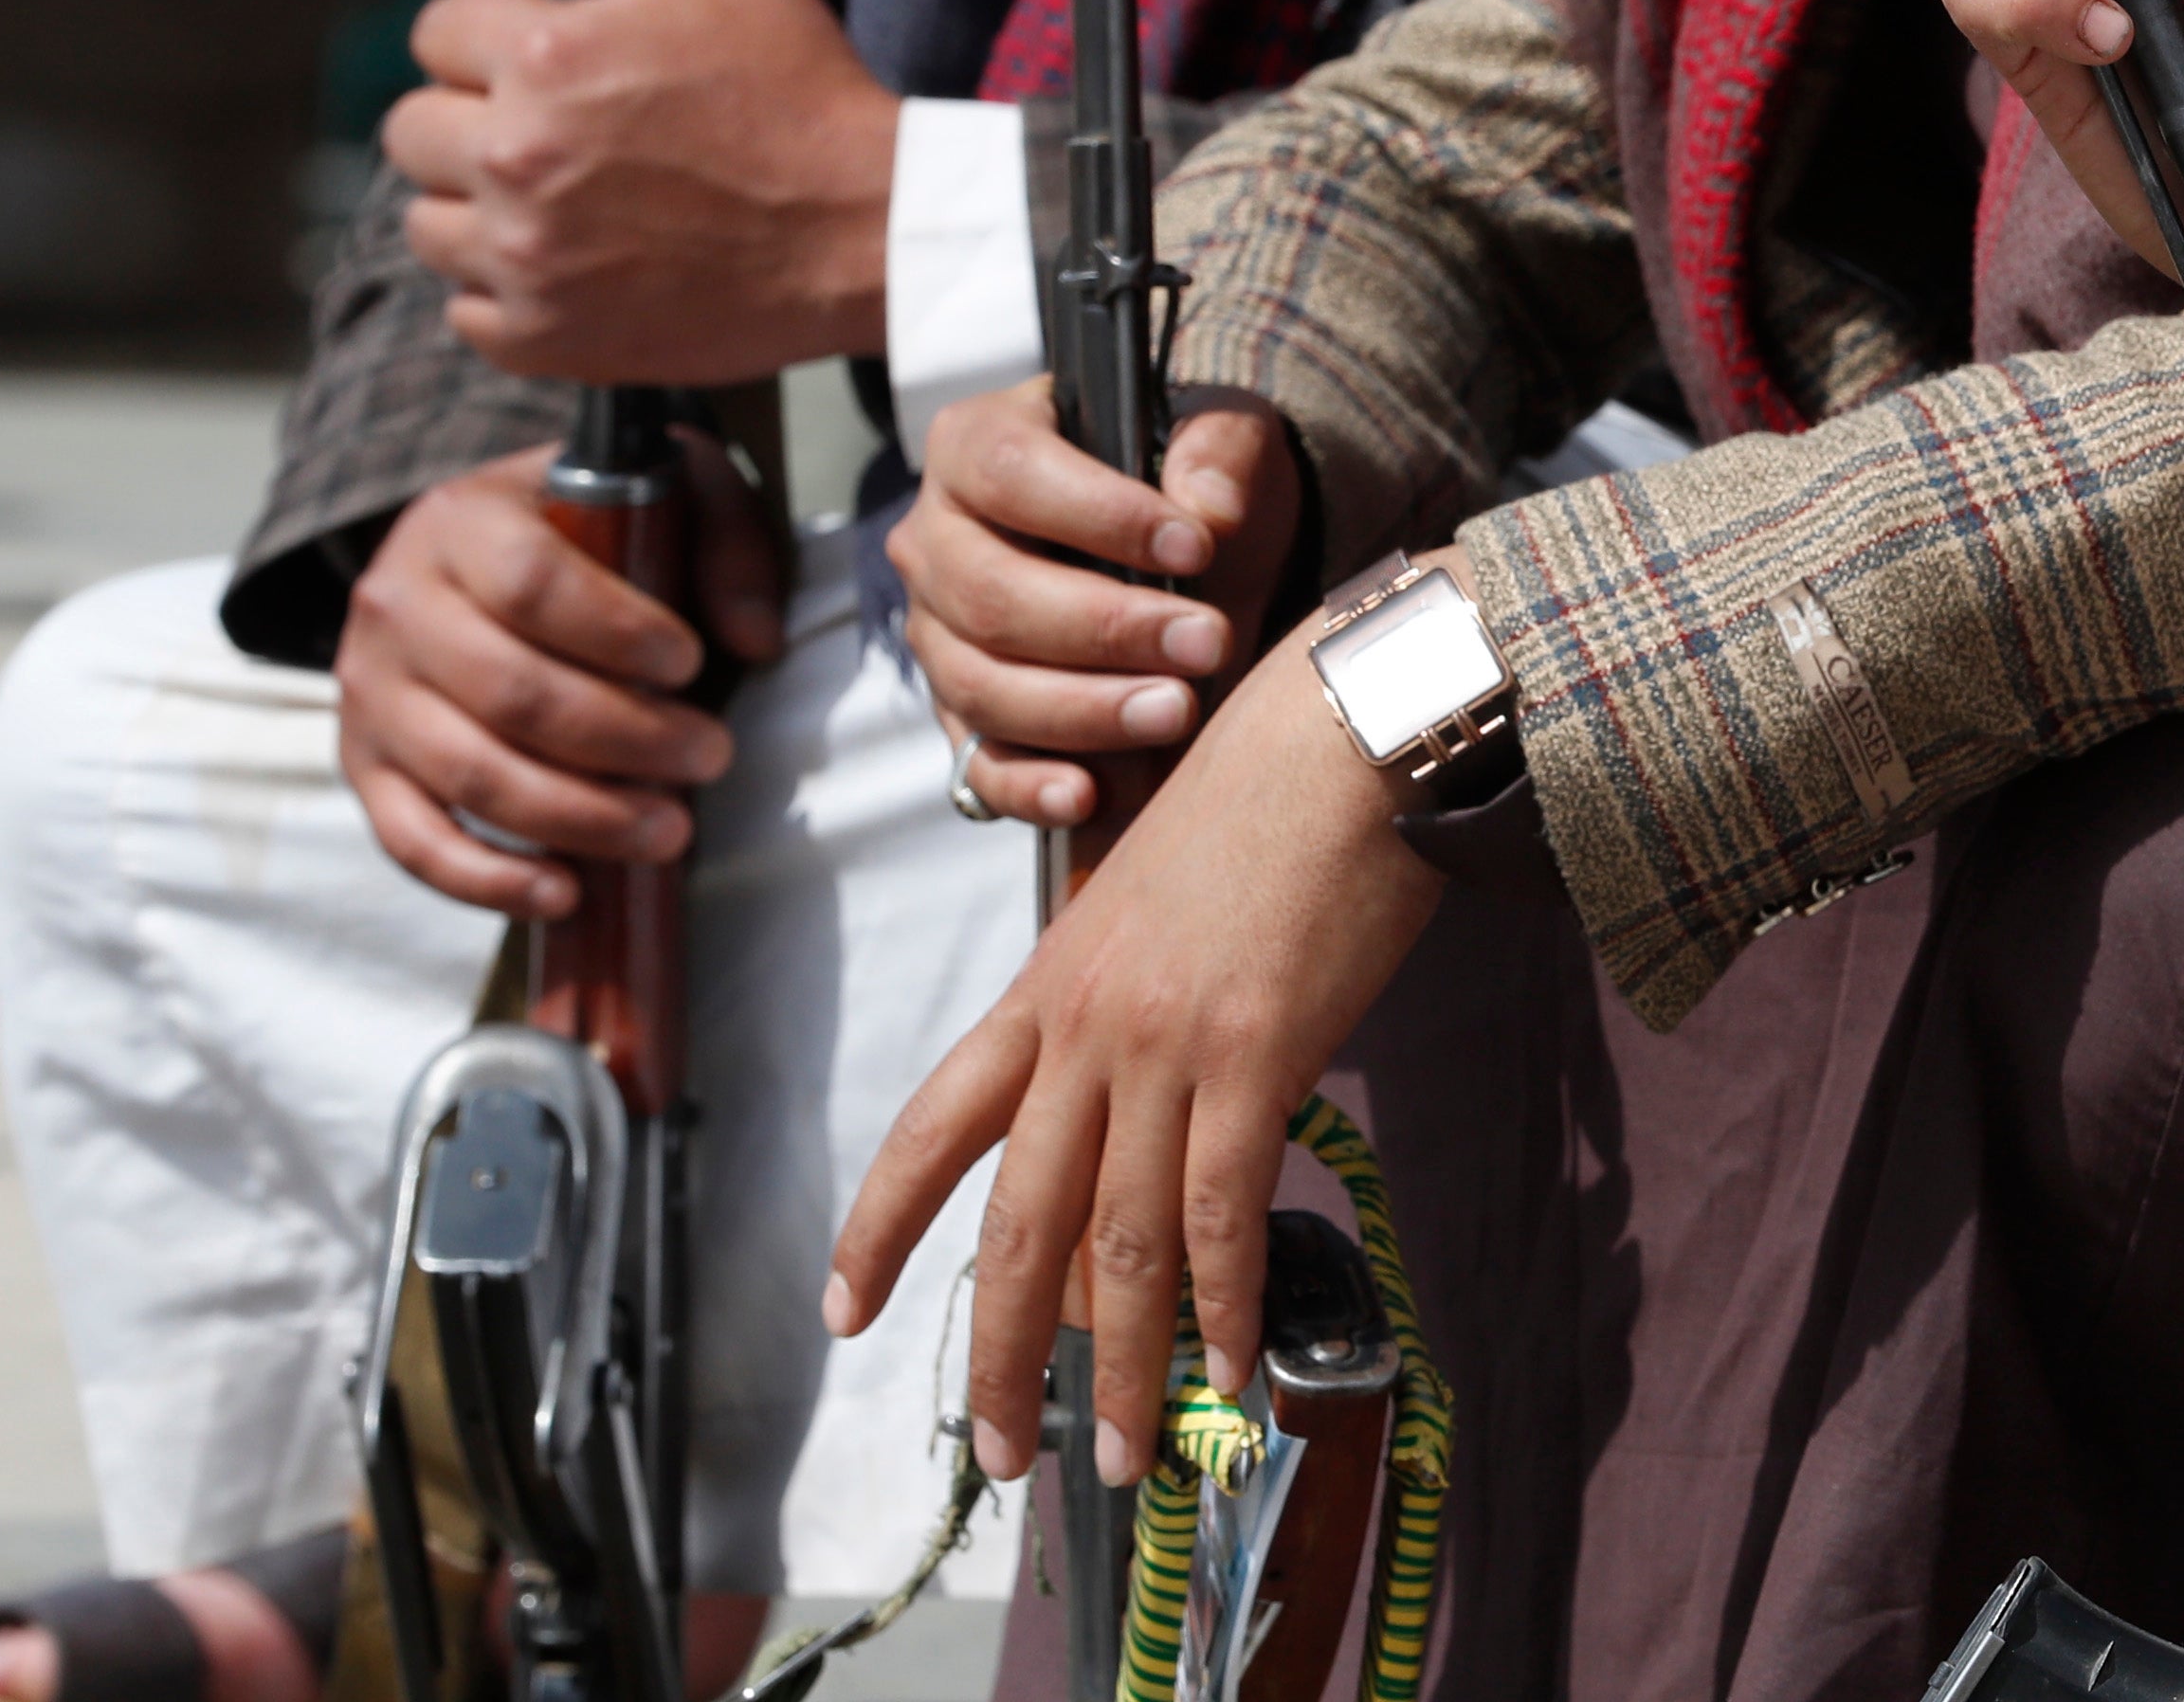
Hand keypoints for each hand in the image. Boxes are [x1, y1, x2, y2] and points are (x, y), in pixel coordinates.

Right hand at [335, 439, 788, 916]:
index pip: (531, 582)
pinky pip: (414, 841)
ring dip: (578, 817)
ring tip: (669, 831)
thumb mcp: (669, 496)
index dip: (617, 632)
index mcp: (462, 522)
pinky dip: (488, 881)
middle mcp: (397, 605)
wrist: (483, 551)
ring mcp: (372, 694)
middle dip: (624, 738)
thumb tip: (756, 641)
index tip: (693, 662)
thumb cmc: (592, 530)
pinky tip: (567, 893)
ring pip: (469, 773)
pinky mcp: (366, 768)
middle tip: (711, 757)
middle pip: (508, 690)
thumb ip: (724, 546)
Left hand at [385, 0, 895, 385]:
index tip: (517, 60)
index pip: (437, 32)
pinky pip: (466, 312)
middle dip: (466, 121)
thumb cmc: (810, 92)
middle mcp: (518, 153)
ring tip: (548, 205)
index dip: (481, 38)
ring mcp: (525, 254)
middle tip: (535, 134)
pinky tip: (566, 268)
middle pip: (411, 130)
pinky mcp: (545, 336)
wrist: (868, 233)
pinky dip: (505, 294)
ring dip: (475, 211)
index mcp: (551, 55)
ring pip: (426, 224)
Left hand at [827, 634, 1447, 1488]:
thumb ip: (1124, 1017)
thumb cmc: (1265, 805)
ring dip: (1125, 1368)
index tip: (840, 1312)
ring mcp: (1165, 1041)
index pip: (935, 1124)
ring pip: (1121, 1244)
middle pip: (1015, 1222)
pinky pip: (1224, 1213)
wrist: (1343, 729)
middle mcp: (1086, 1023)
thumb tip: (1139, 1136)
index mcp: (1047, 983)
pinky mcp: (1256, 1052)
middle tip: (1001, 1454)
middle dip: (997, 1355)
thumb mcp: (1153, 908)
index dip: (878, 1228)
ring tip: (1132, 1454)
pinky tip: (1232, 1366)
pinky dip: (1224, 1304)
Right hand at [888, 384, 1301, 826]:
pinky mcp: (962, 716)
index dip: (1099, 514)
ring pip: (980, 684)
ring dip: (1082, 709)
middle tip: (1206, 642)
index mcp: (977, 445)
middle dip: (1104, 628)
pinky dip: (1029, 787)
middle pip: (989, 594)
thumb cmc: (1186, 482)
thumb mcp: (1223, 437)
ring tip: (1177, 711)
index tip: (1196, 547)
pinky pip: (976, 764)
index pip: (1011, 473)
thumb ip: (1221, 451)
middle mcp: (936, 540)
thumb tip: (1212, 512)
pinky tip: (1089, 795)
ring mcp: (938, 635)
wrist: (1187, 557)